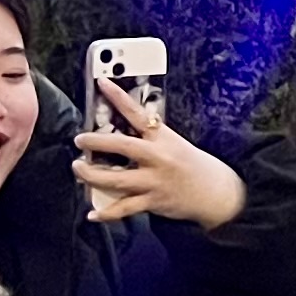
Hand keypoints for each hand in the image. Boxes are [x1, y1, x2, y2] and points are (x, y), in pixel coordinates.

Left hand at [75, 81, 246, 229]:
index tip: (101, 81)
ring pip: (115, 179)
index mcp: (162, 137)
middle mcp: (157, 157)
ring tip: (78, 168)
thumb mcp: (173, 143)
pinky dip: (106, 213)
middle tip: (79, 139)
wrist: (216, 192)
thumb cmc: (192, 164)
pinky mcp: (153, 201)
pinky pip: (124, 208)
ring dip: (91, 175)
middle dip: (95, 141)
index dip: (117, 96)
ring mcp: (154, 180)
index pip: (137, 112)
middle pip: (121, 145)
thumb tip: (119, 133)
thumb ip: (149, 138)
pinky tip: (92, 214)